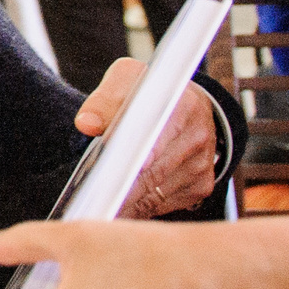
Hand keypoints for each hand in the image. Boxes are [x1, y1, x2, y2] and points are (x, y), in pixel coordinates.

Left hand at [77, 58, 217, 216]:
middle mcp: (199, 137)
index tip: (109, 175)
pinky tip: (117, 207)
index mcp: (185, 105)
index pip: (154, 139)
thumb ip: (105, 99)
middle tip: (91, 201)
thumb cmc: (151, 92)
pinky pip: (161, 205)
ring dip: (125, 203)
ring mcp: (202, 166)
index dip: (132, 159)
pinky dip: (137, 209)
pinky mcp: (200, 188)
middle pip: (153, 173)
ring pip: (154, 195)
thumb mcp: (127, 79)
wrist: (188, 105)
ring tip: (97, 206)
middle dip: (120, 189)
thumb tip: (86, 123)